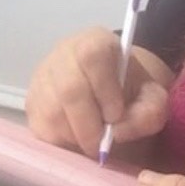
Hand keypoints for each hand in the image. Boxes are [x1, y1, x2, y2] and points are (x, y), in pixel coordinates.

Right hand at [25, 27, 171, 156]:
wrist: (113, 90)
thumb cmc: (133, 90)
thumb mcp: (153, 98)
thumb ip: (149, 111)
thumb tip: (118, 130)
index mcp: (95, 41)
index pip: (92, 56)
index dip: (104, 88)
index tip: (116, 114)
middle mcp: (63, 54)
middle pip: (69, 88)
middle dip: (89, 125)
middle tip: (103, 144)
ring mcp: (43, 77)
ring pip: (51, 111)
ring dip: (74, 136)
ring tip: (92, 141)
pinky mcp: (32, 101)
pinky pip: (40, 127)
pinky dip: (60, 142)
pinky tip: (77, 140)